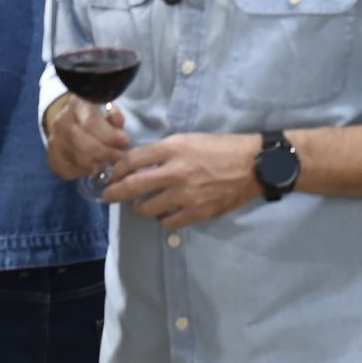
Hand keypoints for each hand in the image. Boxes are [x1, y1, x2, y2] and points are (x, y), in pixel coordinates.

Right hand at [45, 96, 130, 181]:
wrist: (68, 122)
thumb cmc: (93, 115)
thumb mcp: (106, 108)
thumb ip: (114, 115)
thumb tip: (118, 124)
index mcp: (77, 105)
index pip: (91, 122)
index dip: (110, 135)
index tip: (125, 142)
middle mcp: (61, 122)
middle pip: (83, 143)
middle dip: (105, 153)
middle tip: (119, 157)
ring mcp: (54, 141)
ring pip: (76, 158)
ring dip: (96, 164)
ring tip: (108, 162)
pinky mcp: (52, 158)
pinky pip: (68, 170)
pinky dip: (83, 172)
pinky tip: (93, 168)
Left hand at [105, 133, 262, 230]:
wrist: (253, 165)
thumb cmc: (222, 147)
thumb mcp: (190, 139)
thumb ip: (165, 151)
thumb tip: (141, 163)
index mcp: (173, 148)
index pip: (132, 160)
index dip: (117, 169)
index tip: (111, 174)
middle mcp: (174, 172)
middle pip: (132, 186)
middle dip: (115, 192)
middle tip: (108, 196)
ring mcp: (184, 195)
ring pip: (147, 208)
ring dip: (138, 207)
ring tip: (138, 206)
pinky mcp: (196, 213)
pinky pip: (168, 222)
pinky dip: (162, 219)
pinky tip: (165, 214)